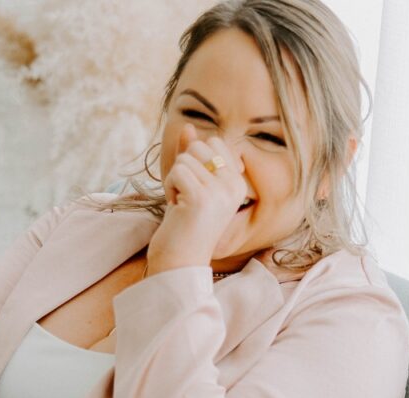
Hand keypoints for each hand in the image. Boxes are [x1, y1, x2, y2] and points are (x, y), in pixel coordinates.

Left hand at [147, 123, 247, 274]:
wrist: (179, 260)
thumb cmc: (184, 224)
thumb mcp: (191, 184)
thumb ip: (191, 156)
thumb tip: (189, 127)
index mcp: (238, 183)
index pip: (215, 142)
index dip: (195, 160)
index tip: (195, 188)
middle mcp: (234, 186)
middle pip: (200, 146)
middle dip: (184, 168)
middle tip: (186, 196)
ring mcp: (220, 192)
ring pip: (185, 159)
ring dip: (175, 180)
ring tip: (182, 204)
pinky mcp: (201, 198)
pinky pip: (177, 171)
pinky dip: (170, 188)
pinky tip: (177, 208)